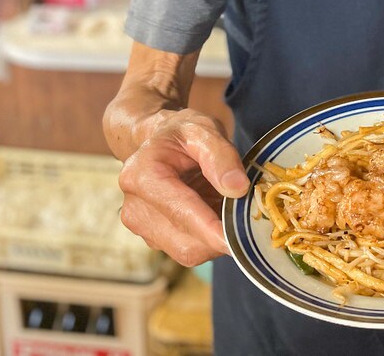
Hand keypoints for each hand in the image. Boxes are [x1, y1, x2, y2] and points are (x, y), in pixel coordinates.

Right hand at [117, 109, 248, 266]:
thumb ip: (221, 156)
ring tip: (229, 210)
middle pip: (185, 243)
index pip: (180, 211)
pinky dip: (209, 240)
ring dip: (215, 240)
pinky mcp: (154, 239)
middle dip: (220, 238)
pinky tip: (216, 216)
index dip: (211, 229)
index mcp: (142, 176)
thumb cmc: (181, 134)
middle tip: (248, 220)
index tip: (239, 239)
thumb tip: (238, 189)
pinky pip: (188, 250)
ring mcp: (142, 227)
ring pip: (188, 252)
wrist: (158, 142)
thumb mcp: (204, 130)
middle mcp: (135, 208)